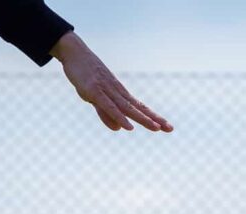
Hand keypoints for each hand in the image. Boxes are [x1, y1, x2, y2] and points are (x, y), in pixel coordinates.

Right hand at [49, 32, 172, 131]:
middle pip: (139, 108)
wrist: (75, 53)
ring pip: (127, 108)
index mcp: (120, 94)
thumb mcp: (96, 98)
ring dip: (142, 119)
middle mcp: (118, 92)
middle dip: (155, 119)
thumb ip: (106, 114)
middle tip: (171, 129)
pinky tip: (128, 127)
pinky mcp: (94, 92)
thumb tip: (119, 129)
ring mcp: (107, 91)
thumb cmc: (86, 75)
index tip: (168, 126)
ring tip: (156, 128)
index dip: (154, 117)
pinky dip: (119, 117)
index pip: (141, 107)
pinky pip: (109, 107)